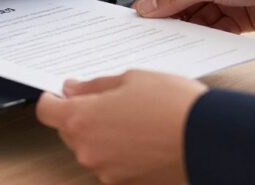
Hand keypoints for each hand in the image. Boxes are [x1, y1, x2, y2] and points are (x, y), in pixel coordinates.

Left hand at [36, 70, 207, 184]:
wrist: (207, 140)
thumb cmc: (173, 106)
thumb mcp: (131, 79)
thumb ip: (95, 86)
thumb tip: (73, 89)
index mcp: (83, 120)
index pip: (47, 111)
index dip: (51, 99)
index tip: (59, 94)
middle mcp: (89, 150)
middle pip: (68, 131)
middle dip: (80, 114)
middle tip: (107, 99)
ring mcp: (106, 170)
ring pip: (90, 148)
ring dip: (101, 133)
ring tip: (134, 116)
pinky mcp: (125, 182)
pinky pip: (111, 162)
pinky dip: (119, 150)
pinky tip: (142, 135)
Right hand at [134, 0, 254, 32]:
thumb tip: (150, 6)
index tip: (141, 16)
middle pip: (183, 2)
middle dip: (171, 17)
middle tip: (156, 33)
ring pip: (199, 18)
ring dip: (190, 29)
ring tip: (177, 42)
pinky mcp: (240, 18)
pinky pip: (217, 30)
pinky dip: (209, 37)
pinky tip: (201, 44)